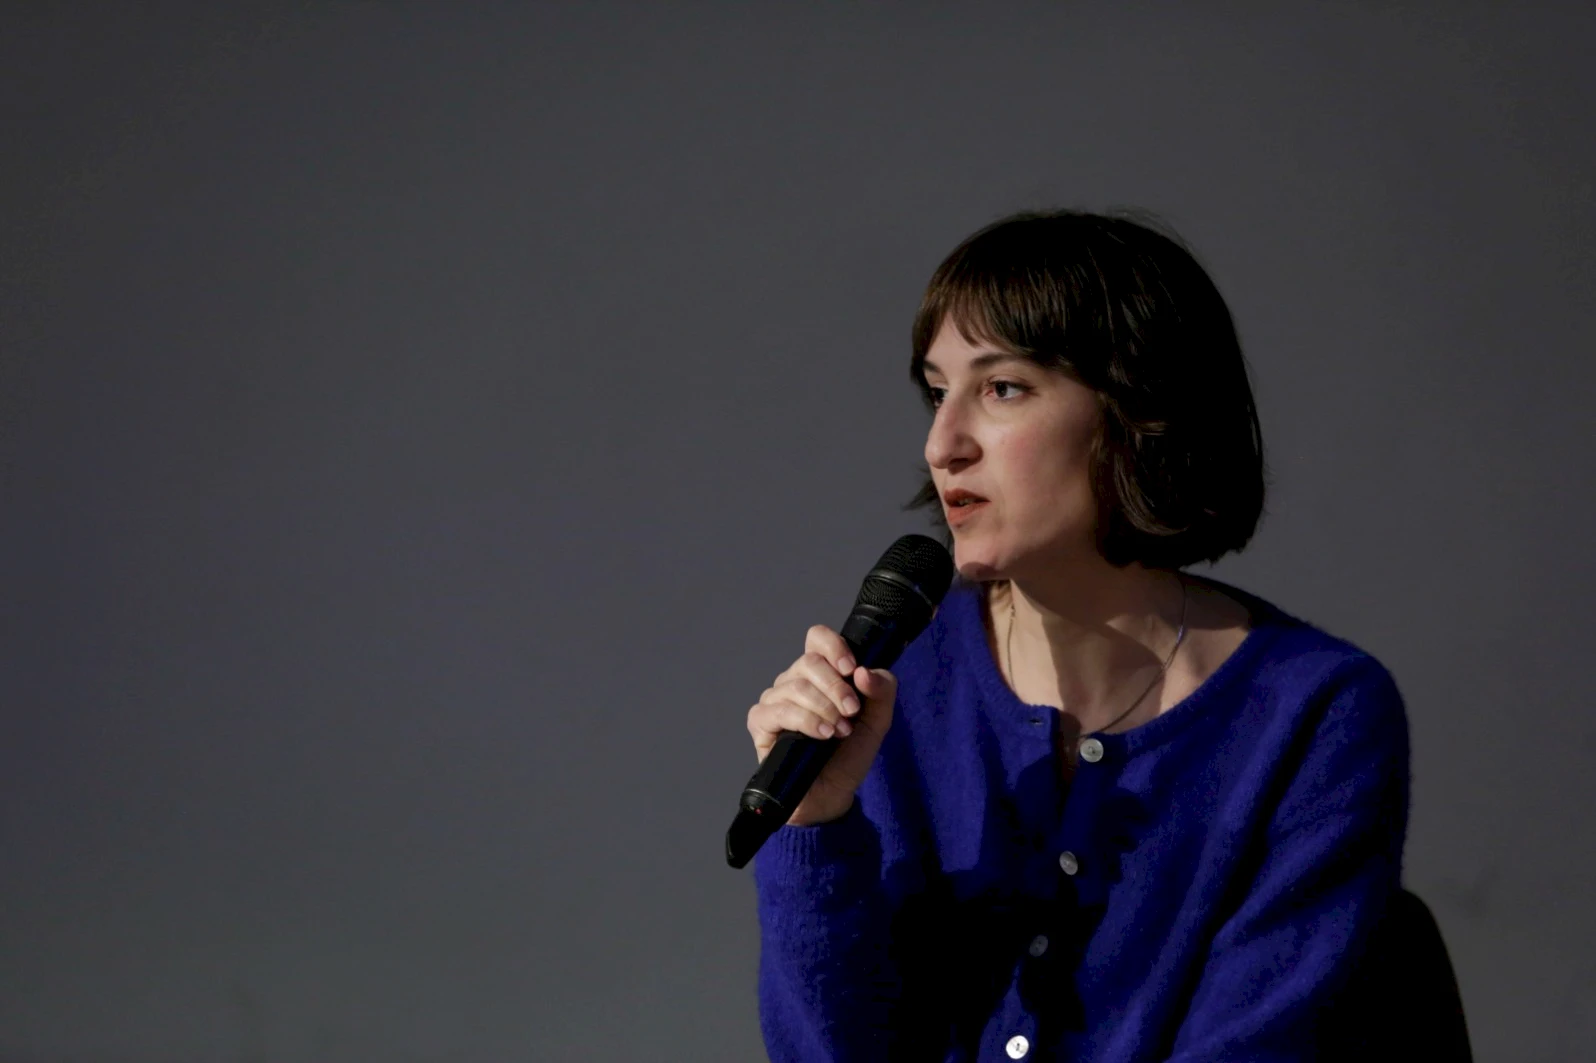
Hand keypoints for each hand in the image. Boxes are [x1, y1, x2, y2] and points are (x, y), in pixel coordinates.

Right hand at [746, 624, 897, 825]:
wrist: (833, 794)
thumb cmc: (850, 754)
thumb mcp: (878, 721)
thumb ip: (882, 691)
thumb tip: (864, 671)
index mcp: (821, 673)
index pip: (817, 638)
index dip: (834, 647)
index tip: (852, 669)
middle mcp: (795, 680)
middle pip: (809, 662)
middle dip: (835, 687)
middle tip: (851, 712)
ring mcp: (775, 700)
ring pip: (795, 685)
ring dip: (824, 708)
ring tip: (839, 732)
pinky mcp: (761, 722)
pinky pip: (778, 710)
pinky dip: (805, 720)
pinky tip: (821, 735)